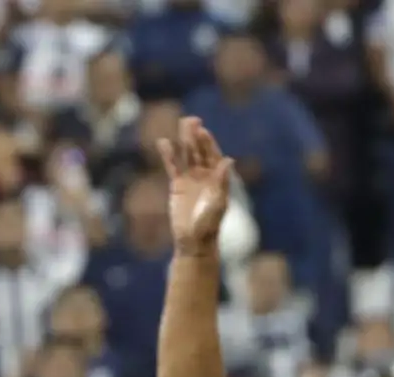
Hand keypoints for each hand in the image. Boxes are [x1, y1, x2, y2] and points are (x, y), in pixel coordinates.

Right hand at [156, 117, 231, 252]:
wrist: (193, 241)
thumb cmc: (209, 225)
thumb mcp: (218, 203)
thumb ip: (222, 182)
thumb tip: (229, 160)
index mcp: (218, 178)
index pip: (213, 155)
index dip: (208, 143)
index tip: (203, 131)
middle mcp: (206, 175)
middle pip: (200, 151)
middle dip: (197, 136)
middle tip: (192, 120)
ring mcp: (191, 178)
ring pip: (187, 155)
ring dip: (185, 140)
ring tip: (182, 122)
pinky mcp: (178, 185)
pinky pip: (173, 166)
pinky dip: (169, 155)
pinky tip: (164, 142)